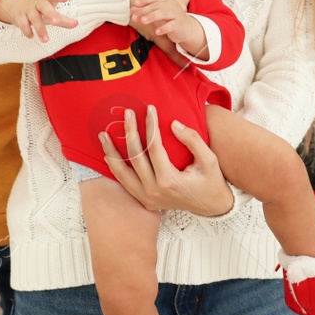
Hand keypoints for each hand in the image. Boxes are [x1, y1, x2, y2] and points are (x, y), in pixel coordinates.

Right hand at [0, 0, 76, 41]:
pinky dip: (27, 31)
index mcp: (46, 1)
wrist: (16, 4)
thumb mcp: (50, 12)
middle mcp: (37, 3)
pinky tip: (31, 36)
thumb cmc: (39, 9)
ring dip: (40, 29)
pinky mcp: (19, 16)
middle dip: (50, 13)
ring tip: (45, 40)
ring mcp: (28, 9)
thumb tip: (76, 24)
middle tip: (56, 22)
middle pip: (43, 6)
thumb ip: (63, 19)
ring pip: (33, 17)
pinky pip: (22, 24)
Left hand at [99, 105, 233, 215]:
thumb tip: (173, 124)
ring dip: (112, 153)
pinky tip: (108, 155)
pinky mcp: (145, 201)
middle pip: (136, 157)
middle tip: (127, 113)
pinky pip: (125, 183)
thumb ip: (192, 140)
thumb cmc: (212, 181)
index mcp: (170, 181)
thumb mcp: (209, 159)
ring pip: (122, 173)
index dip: (151, 126)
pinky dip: (115, 169)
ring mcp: (147, 198)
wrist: (212, 206)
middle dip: (130, 132)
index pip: (154, 147)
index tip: (149, 109)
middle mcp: (154, 191)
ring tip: (103, 135)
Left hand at [131, 0, 206, 60]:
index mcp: (167, 0)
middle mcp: (172, 5)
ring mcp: (177, 14)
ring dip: (152, 16)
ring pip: (164, 13)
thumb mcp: (157, 15)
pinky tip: (157, 32)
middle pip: (157, 6)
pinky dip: (163, 28)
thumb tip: (131, 10)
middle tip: (135, 17)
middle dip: (144, 11)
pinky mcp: (179, 24)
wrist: (187, 29)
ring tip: (143, 21)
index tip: (135, 3)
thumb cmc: (169, 20)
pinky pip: (171, 25)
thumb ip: (145, 12)